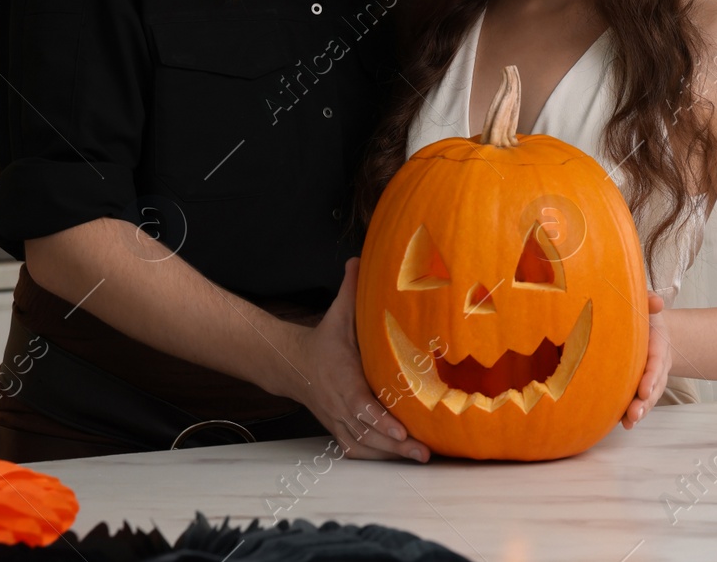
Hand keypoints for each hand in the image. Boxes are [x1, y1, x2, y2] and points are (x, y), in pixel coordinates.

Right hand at [284, 258, 429, 461]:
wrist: (293, 365)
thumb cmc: (325, 340)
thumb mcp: (337, 314)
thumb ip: (350, 291)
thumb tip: (358, 258)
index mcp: (342, 380)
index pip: (361, 406)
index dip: (380, 420)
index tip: (401, 430)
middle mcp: (338, 406)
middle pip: (367, 433)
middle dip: (395, 446)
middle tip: (423, 453)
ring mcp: (337, 421)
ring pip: (364, 446)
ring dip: (391, 456)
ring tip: (420, 458)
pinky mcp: (338, 429)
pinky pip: (357, 449)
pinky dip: (377, 457)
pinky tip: (400, 459)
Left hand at [622, 293, 669, 428]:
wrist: (653, 331)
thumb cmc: (646, 319)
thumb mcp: (648, 307)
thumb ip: (650, 302)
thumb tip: (655, 301)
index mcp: (658, 347)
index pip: (656, 364)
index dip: (651, 378)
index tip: (644, 390)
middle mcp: (656, 367)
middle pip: (654, 387)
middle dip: (645, 402)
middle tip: (634, 413)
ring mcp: (648, 379)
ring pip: (647, 398)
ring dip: (640, 411)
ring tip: (629, 421)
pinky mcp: (638, 387)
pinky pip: (638, 402)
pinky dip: (631, 415)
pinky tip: (623, 424)